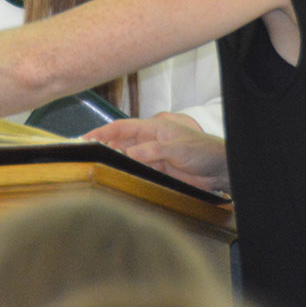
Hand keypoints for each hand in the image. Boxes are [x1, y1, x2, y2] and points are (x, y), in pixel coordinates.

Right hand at [85, 112, 229, 192]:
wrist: (219, 169)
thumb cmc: (201, 151)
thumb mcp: (177, 148)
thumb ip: (153, 151)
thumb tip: (129, 153)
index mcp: (153, 128)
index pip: (122, 127)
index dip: (103, 131)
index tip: (86, 138)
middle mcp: (149, 141)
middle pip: (121, 142)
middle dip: (104, 147)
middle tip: (87, 157)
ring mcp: (153, 157)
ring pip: (127, 158)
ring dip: (115, 162)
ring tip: (99, 169)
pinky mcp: (158, 171)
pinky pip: (138, 171)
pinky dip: (128, 174)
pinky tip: (119, 179)